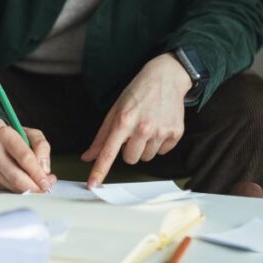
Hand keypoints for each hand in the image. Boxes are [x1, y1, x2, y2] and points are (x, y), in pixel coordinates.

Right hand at [0, 117, 55, 192]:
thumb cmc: (9, 137)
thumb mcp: (29, 133)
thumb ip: (41, 146)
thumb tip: (44, 170)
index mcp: (5, 135)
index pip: (24, 157)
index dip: (38, 173)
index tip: (47, 181)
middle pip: (17, 177)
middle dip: (34, 186)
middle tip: (46, 187)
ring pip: (12, 186)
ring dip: (29, 189)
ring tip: (38, 184)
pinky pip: (8, 188)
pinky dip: (20, 189)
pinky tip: (25, 183)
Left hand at [82, 53, 191, 187]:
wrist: (166, 78)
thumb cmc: (136, 93)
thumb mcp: (115, 109)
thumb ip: (102, 136)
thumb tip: (87, 157)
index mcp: (123, 120)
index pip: (108, 151)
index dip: (99, 170)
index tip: (92, 185)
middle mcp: (142, 128)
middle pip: (130, 159)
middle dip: (129, 150)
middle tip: (132, 132)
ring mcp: (160, 131)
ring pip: (146, 157)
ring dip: (144, 147)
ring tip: (147, 127)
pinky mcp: (175, 133)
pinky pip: (162, 152)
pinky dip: (159, 143)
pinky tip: (159, 126)